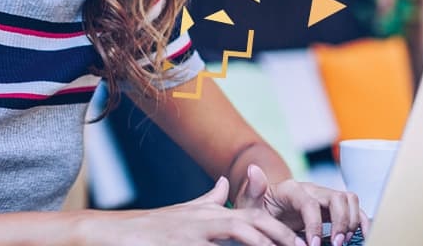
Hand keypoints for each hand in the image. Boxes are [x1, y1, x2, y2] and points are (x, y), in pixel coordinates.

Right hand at [81, 176, 307, 245]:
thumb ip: (210, 198)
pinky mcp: (184, 244)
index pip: (257, 219)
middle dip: (281, 238)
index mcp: (215, 214)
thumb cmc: (156, 227)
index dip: (281, 231)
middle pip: (255, 224)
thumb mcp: (187, 211)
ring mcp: (197, 233)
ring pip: (241, 234)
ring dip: (264, 244)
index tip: (301, 244)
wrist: (121, 234)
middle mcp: (210, 220)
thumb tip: (224, 183)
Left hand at [234, 165, 369, 245]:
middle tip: (334, 245)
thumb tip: (253, 169)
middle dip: (340, 223)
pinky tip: (362, 237)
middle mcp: (312, 189)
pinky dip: (362, 222)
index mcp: (292, 189)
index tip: (312, 245)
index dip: (314, 224)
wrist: (264, 207)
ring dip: (352, 222)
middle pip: (337, 197)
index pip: (310, 202)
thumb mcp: (249, 202)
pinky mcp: (332, 208)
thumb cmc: (257, 207)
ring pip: (350, 200)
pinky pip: (355, 209)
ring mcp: (324, 197)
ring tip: (342, 243)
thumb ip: (252, 190)